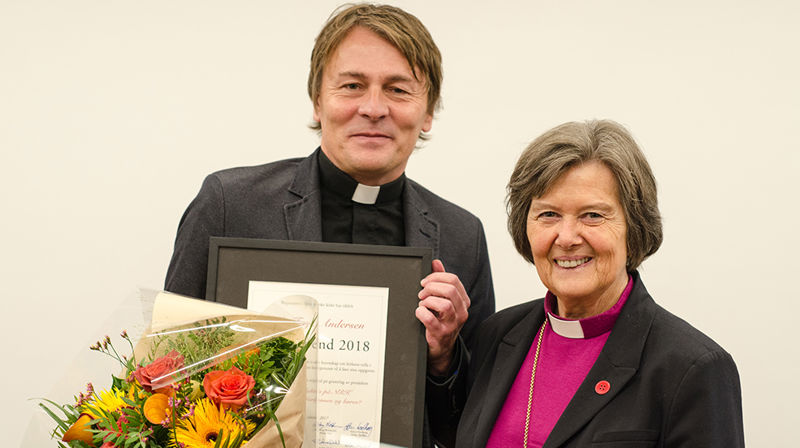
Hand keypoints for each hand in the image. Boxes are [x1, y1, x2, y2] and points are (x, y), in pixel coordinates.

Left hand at [416, 259, 470, 375]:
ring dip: (428, 301)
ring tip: (422, 304)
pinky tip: (419, 312)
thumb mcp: (443, 300)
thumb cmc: (441, 320)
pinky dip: (421, 313)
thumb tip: (436, 262)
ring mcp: (453, 324)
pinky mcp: (441, 334)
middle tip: (421, 293)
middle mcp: (461, 312)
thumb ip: (440, 280)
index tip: (425, 281)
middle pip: (450, 290)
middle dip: (431, 287)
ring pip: (444, 305)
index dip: (436, 277)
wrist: (440, 348)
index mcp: (463, 301)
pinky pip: (430, 320)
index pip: (454, 280)